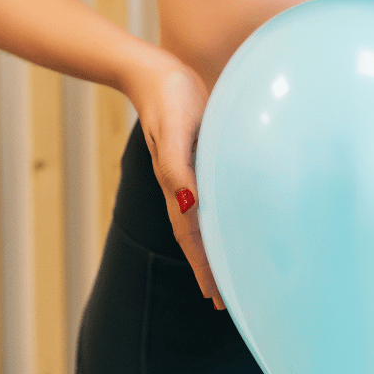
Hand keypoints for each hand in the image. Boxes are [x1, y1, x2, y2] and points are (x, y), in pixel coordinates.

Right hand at [126, 49, 226, 309]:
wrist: (152, 71)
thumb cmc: (169, 97)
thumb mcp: (174, 129)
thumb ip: (179, 166)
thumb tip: (191, 204)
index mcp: (179, 184)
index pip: (194, 236)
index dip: (205, 267)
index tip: (216, 298)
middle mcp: (182, 184)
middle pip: (195, 236)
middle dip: (207, 268)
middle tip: (221, 302)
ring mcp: (187, 172)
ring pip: (199, 221)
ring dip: (209, 249)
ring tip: (220, 273)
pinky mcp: (194, 157)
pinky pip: (205, 199)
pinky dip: (212, 220)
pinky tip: (221, 222)